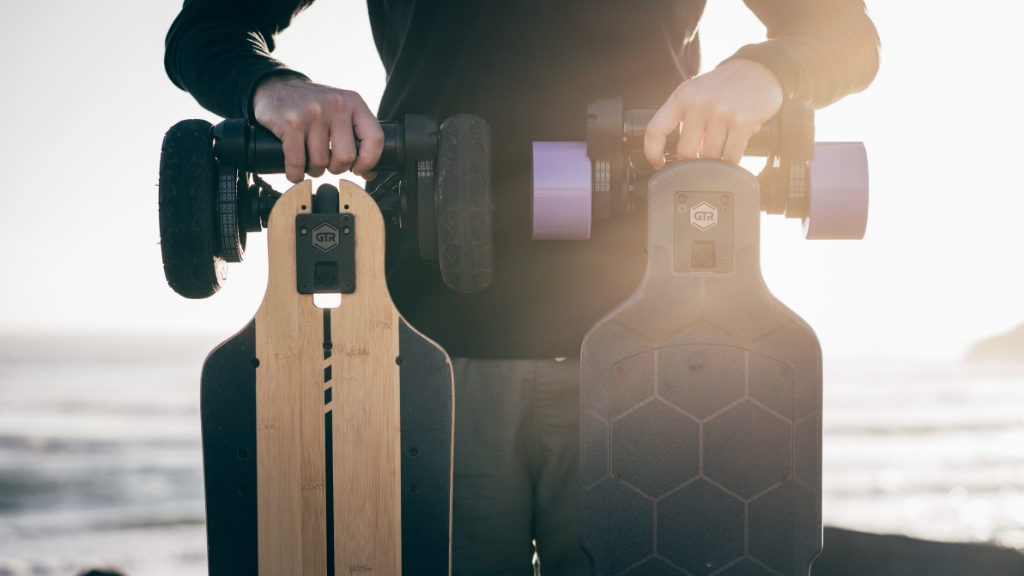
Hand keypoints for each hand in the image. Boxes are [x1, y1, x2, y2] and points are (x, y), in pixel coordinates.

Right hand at [253, 76, 383, 182]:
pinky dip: (296, 174)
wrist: (276, 87)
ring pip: (321, 162)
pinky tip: (295, 172)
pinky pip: (298, 163)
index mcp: (354, 102)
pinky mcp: (291, 123)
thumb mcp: (341, 112)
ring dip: (315, 170)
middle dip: (336, 168)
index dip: (369, 161)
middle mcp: (336, 105)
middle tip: (329, 164)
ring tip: (309, 160)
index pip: (375, 138)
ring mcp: (313, 113)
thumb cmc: (313, 105)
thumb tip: (370, 173)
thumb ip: (358, 137)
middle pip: (346, 157)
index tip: (359, 169)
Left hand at [644, 59, 782, 166]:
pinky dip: (730, 162)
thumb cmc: (724, 85)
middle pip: (686, 152)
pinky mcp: (743, 123)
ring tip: (720, 146)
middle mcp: (700, 104)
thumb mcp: (695, 91)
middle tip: (699, 157)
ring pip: (710, 157)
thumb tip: (675, 154)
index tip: (659, 163)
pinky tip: (731, 155)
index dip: (652, 151)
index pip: (656, 129)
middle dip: (692, 160)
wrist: (758, 69)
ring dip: (714, 160)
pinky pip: (731, 157)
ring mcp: (722, 113)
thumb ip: (682, 117)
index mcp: (682, 97)